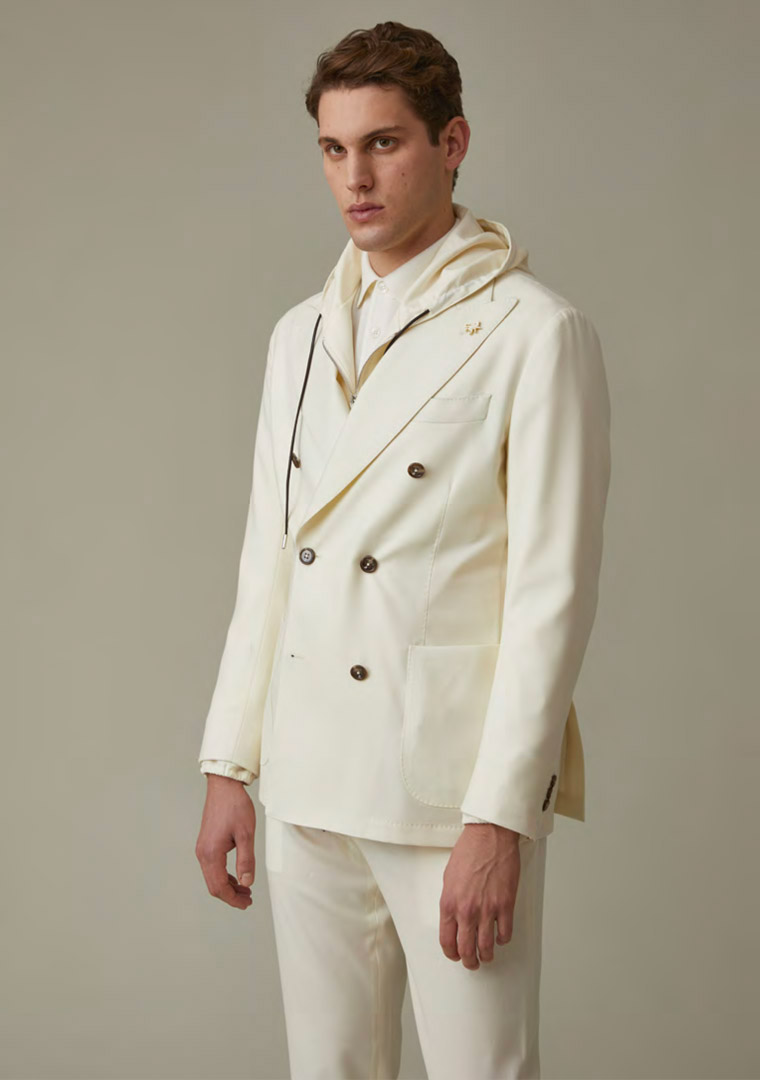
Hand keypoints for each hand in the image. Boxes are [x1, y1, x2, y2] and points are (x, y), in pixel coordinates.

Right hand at [195, 774, 255, 908]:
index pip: (219, 886)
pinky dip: (224, 875)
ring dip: (228, 886)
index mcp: (211, 853)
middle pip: (214, 885)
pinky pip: (213, 867)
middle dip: (230, 896)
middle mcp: (203, 853)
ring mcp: (203, 848)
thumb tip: (246, 882)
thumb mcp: (246, 834)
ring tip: (245, 890)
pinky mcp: (206, 843)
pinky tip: (237, 876)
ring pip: (212, 877)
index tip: (247, 903)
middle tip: (248, 900)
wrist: (224, 786)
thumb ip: (246, 860)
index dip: (233, 899)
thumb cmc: (235, 807)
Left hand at [439, 823, 520, 968]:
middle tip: (472, 963)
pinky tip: (501, 937)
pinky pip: (505, 933)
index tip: (456, 955)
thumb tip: (453, 918)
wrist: (489, 836)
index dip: (451, 953)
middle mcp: (466, 911)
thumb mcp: (448, 878)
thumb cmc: (469, 852)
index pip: (447, 941)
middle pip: (466, 949)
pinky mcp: (505, 905)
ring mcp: (487, 910)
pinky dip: (503, 940)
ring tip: (487, 956)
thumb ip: (450, 901)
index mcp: (449, 904)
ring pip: (486, 947)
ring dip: (486, 956)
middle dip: (469, 961)